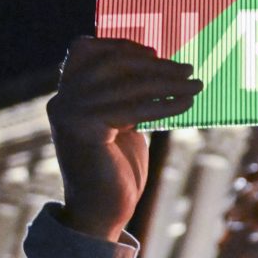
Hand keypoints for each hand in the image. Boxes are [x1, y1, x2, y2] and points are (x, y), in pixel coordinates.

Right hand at [47, 38, 201, 240]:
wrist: (102, 211)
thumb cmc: (116, 166)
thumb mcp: (120, 121)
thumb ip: (125, 93)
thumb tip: (159, 64)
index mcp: (66, 94)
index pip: (85, 50)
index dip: (121, 45)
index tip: (155, 51)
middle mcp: (61, 101)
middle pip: (111, 65)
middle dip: (154, 65)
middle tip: (188, 69)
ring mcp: (69, 115)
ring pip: (127, 86)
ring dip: (168, 82)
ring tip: (196, 85)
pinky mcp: (85, 131)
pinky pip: (133, 109)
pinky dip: (164, 104)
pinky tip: (186, 105)